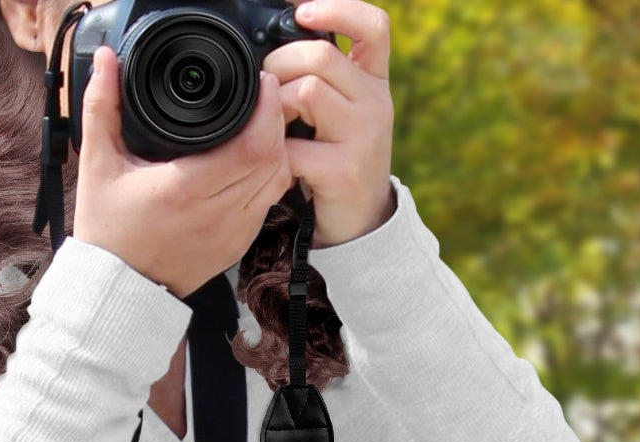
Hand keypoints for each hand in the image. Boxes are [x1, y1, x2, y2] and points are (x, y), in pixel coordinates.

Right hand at [74, 45, 292, 298]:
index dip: (266, 108)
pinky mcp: (237, 247)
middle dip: (276, 119)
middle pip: (274, 157)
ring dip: (278, 148)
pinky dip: (270, 177)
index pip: (252, 144)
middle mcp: (217, 215)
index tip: (260, 82)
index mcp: (186, 190)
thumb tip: (106, 60)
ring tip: (263, 123)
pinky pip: (269, 203)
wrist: (119, 288)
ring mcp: (232, 234)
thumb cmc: (108, 232)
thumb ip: (102, 108)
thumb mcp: (98, 166)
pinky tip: (256, 159)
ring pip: (279, 180)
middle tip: (264, 95)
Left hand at [262, 0, 396, 247]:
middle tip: (265, 88)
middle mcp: (375, 103)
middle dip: (279, 65)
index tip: (302, 13)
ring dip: (274, 107)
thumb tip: (278, 39)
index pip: (374, 27)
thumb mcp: (338, 114)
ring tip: (271, 127)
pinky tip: (274, 164)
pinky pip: (292, 146)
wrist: (359, 222)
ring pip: (307, 92)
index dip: (339, 10)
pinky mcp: (344, 170)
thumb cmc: (337, 161)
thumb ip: (321, 80)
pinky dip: (272, 154)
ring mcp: (363, 136)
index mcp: (373, 82)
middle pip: (321, 57)